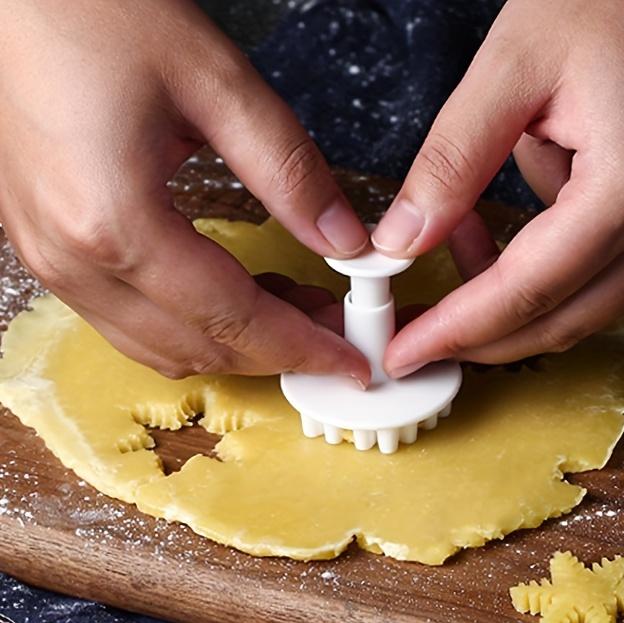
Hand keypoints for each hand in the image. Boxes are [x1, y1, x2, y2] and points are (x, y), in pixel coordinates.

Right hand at [0, 0, 369, 382]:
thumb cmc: (89, 10)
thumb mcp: (214, 81)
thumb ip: (288, 170)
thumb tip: (342, 240)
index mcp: (113, 223)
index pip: (234, 319)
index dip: (303, 347)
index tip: (349, 361)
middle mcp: (73, 259)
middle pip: (199, 348)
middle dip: (277, 350)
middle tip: (333, 327)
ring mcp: (52, 260)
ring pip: (161, 347)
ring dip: (235, 343)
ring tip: (293, 307)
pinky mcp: (49, 249)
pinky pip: (129, 322)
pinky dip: (191, 324)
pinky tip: (231, 295)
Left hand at [372, 0, 623, 376]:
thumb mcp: (510, 68)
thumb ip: (451, 163)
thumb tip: (403, 241)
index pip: (526, 292)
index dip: (457, 331)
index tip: (405, 352)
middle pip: (559, 322)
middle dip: (480, 337)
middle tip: (419, 330)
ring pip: (582, 311)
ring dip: (511, 300)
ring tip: (459, 237)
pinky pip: (605, 282)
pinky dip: (548, 276)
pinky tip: (514, 231)